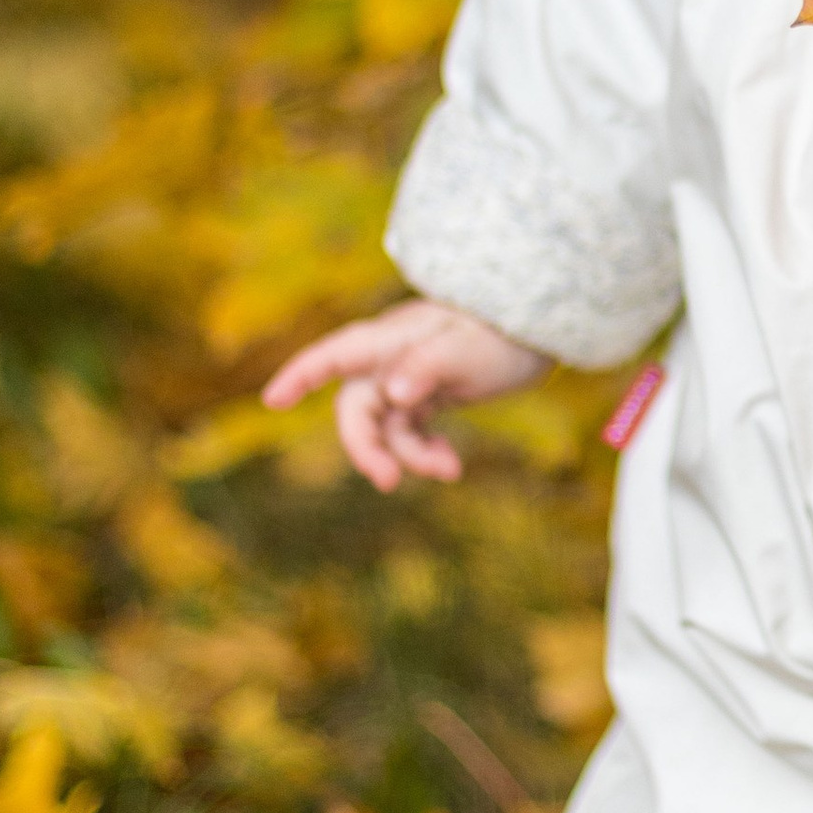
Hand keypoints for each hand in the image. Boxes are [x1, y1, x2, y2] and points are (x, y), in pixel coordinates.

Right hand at [261, 299, 550, 491]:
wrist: (540, 330)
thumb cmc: (503, 331)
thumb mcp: (469, 350)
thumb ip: (429, 367)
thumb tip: (394, 393)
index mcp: (394, 338)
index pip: (336, 354)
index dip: (301, 374)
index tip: (272, 400)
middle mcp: (392, 358)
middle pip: (358, 407)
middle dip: (367, 447)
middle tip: (389, 482)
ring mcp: (408, 377)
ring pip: (388, 427)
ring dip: (411, 455)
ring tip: (450, 470)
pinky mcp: (428, 395)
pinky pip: (412, 431)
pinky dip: (426, 451)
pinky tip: (452, 465)